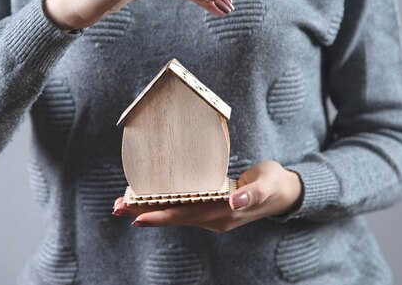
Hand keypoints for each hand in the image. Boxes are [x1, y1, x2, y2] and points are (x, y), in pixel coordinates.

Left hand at [112, 160, 302, 232]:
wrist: (285, 192)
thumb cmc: (275, 184)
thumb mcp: (268, 184)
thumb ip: (251, 193)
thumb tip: (234, 200)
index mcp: (225, 213)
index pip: (186, 215)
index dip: (161, 216)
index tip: (136, 216)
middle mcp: (214, 218)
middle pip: (174, 217)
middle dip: (145, 213)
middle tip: (116, 208)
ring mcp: (211, 215)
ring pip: (175, 214)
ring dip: (149, 210)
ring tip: (123, 205)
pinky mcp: (210, 207)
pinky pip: (182, 208)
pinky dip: (162, 205)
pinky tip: (148, 200)